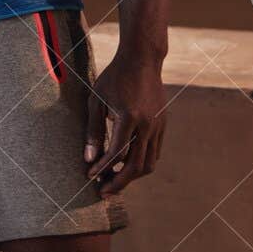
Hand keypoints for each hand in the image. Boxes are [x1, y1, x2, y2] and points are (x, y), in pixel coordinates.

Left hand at [84, 52, 167, 195]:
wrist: (142, 59)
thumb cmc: (114, 77)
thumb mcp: (96, 100)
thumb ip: (93, 131)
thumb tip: (89, 159)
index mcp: (129, 117)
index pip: (116, 154)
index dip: (102, 169)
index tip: (90, 176)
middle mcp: (147, 125)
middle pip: (136, 166)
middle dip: (119, 183)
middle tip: (103, 192)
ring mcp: (158, 126)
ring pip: (149, 163)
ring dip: (131, 176)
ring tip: (114, 180)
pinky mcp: (163, 125)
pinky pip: (155, 152)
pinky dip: (141, 163)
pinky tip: (126, 165)